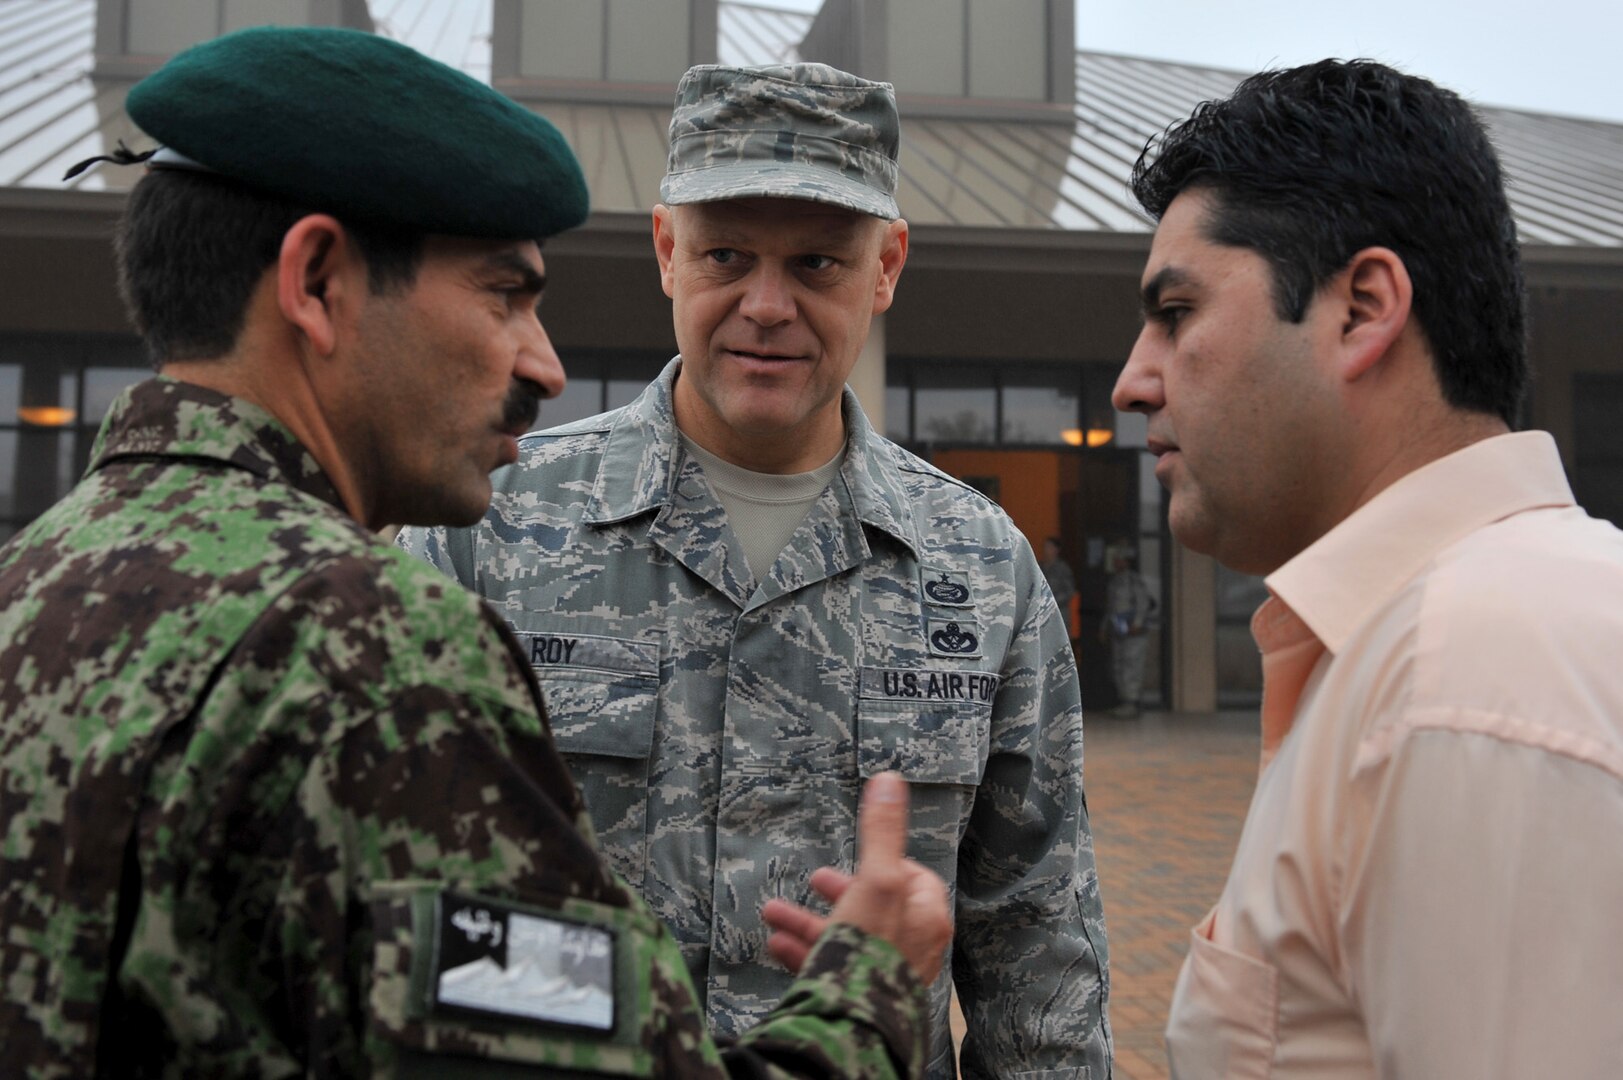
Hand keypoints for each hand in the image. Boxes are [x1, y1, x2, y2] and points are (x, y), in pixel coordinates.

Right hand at [761, 772, 951, 983]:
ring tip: (773, 912)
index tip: (861, 860)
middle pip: (876, 907)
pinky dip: (802, 951)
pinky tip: (777, 945)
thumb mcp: (875, 881)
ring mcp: (881, 974)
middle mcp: (910, 948)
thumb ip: (881, 833)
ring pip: (844, 936)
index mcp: (925, 920)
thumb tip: (889, 779)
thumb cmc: (870, 952)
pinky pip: (828, 966)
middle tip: (817, 880)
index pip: (916, 881)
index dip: (888, 863)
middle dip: (838, 890)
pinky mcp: (855, 996)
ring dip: (807, 920)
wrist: (851, 1026)